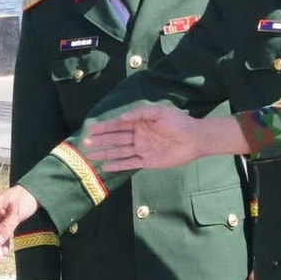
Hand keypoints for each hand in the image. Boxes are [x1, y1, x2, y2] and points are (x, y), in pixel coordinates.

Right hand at [84, 105, 243, 172]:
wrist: (195, 139)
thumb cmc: (178, 123)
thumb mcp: (159, 112)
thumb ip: (139, 113)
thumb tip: (121, 117)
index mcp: (140, 122)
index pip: (118, 125)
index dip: (104, 128)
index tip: (91, 130)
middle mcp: (138, 136)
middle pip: (116, 139)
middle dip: (101, 141)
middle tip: (85, 143)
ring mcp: (142, 149)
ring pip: (120, 151)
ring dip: (106, 153)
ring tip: (91, 155)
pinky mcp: (148, 161)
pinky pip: (130, 163)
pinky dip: (118, 165)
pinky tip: (106, 167)